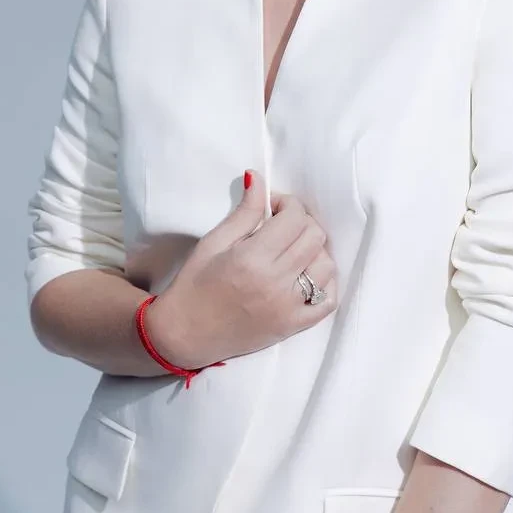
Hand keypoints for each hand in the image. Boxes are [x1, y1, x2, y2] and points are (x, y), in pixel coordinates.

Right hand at [146, 169, 337, 368]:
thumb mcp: (213, 242)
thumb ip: (244, 212)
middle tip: (282, 226)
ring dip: (314, 251)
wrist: (184, 334)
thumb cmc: (194, 285)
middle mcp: (276, 283)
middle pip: (315, 237)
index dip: (287, 204)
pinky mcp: (293, 326)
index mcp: (253, 258)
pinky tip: (308, 275)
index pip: (295, 218)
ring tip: (292, 251)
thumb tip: (259, 178)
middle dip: (302, 223)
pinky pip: (328, 301)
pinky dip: (326, 284)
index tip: (273, 207)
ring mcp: (288, 307)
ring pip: (326, 265)